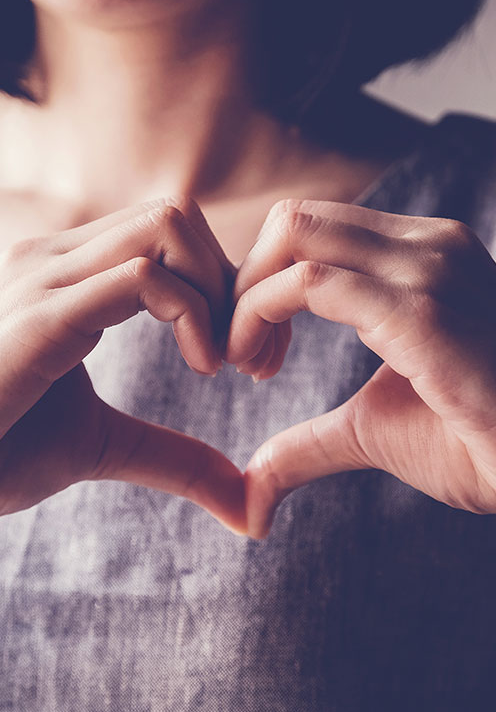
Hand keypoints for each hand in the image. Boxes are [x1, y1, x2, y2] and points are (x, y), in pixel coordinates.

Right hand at [0, 197, 245, 546]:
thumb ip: (173, 458)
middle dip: (233, 281)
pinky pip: (141, 278)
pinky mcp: (38, 317)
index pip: (169, 236)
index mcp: (66, 277)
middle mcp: (54, 259)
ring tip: (222, 362)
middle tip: (248, 357)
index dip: (223, 287)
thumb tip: (244, 498)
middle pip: (178, 216)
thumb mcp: (103, 447)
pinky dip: (192, 314)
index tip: (245, 356)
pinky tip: (200, 367)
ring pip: (166, 227)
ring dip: (219, 292)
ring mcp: (42, 279)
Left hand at [227, 198, 495, 537]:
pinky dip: (260, 314)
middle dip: (244, 281)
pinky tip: (259, 364)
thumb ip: (307, 444)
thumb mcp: (370, 432)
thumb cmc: (473, 442)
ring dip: (247, 299)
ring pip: (295, 236)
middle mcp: (424, 248)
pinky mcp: (421, 309)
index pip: (310, 233)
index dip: (260, 285)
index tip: (251, 352)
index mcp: (418, 260)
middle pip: (294, 221)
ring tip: (249, 364)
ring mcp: (428, 270)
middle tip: (238, 353)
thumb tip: (252, 490)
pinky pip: (311, 282)